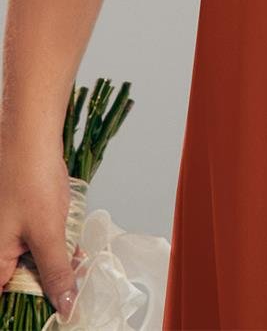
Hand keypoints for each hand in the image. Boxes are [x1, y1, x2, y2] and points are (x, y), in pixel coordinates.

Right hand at [0, 139, 81, 322]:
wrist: (31, 136)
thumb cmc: (31, 180)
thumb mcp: (48, 233)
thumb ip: (56, 272)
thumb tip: (64, 305)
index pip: (6, 297)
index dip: (27, 308)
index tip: (52, 314)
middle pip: (19, 280)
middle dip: (46, 285)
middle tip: (71, 291)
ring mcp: (9, 230)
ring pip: (30, 260)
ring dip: (53, 263)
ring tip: (77, 266)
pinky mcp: (22, 217)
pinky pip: (36, 241)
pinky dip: (54, 244)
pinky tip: (74, 246)